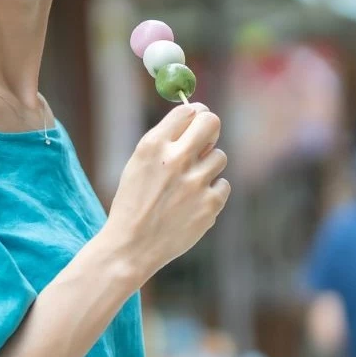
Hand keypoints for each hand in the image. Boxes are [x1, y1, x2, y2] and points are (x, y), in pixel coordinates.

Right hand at [101, 102, 229, 282]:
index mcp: (153, 146)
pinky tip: (192, 203)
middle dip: (210, 128)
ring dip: (208, 165)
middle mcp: (176, 159)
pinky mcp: (210, 204)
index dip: (194, 114)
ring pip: (220, 156)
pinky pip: (223, 184)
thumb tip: (197, 114)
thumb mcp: (138, 164)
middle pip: (211, 123)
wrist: (132, 246)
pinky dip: (211, 192)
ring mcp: (196, 182)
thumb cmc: (134, 202)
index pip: (187, 111)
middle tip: (205, 140)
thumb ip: (165, 140)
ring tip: (189, 183)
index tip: (194, 122)